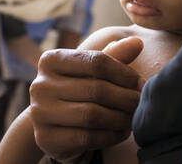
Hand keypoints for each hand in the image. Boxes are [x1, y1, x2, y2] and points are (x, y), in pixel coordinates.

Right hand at [29, 37, 143, 162]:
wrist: (54, 124)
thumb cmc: (77, 89)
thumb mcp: (92, 70)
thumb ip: (114, 56)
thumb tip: (137, 42)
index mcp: (50, 60)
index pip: (96, 61)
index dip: (124, 73)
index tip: (140, 82)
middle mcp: (40, 84)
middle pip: (96, 89)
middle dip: (126, 97)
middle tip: (141, 103)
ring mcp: (40, 113)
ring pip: (92, 115)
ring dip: (120, 118)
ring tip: (133, 118)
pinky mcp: (46, 138)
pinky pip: (86, 138)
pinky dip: (110, 135)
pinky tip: (122, 132)